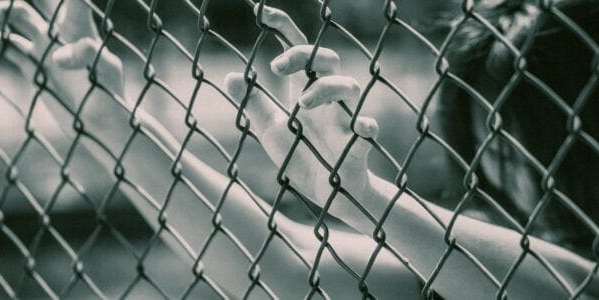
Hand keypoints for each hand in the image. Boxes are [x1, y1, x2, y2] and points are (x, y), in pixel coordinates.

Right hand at [0, 0, 122, 106]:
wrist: (100, 124)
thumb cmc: (111, 94)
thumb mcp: (107, 70)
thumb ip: (86, 54)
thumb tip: (56, 57)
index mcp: (79, 27)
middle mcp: (59, 34)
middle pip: (34, 3)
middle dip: (13, 1)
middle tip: (1, 11)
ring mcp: (44, 49)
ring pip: (16, 20)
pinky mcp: (33, 68)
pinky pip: (8, 47)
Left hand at [224, 5, 378, 214]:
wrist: (326, 195)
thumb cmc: (301, 157)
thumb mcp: (271, 130)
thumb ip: (254, 104)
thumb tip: (231, 76)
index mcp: (305, 90)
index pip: (298, 50)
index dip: (283, 27)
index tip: (262, 13)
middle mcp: (327, 99)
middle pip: (325, 59)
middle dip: (303, 55)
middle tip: (275, 67)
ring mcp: (344, 119)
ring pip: (348, 86)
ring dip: (324, 88)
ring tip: (301, 105)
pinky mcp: (357, 144)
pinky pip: (367, 128)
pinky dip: (364, 126)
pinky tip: (359, 128)